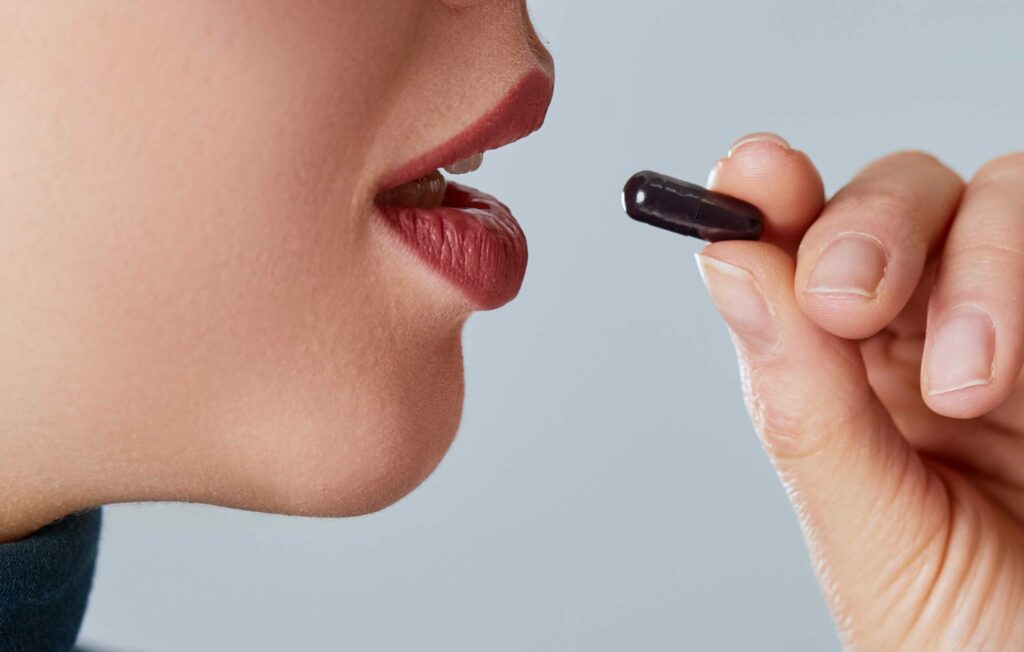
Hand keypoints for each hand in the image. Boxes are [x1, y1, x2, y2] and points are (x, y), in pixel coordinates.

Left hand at [700, 132, 1023, 649]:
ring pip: (996, 203)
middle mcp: (927, 342)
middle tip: (846, 301)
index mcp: (845, 384)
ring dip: (979, 271)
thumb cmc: (963, 641)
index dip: (771, 202)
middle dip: (869, 228)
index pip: (797, 258)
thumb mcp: (872, 537)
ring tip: (971, 390)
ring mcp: (1020, 329)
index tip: (752, 175)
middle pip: (895, 203)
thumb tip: (729, 263)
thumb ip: (804, 402)